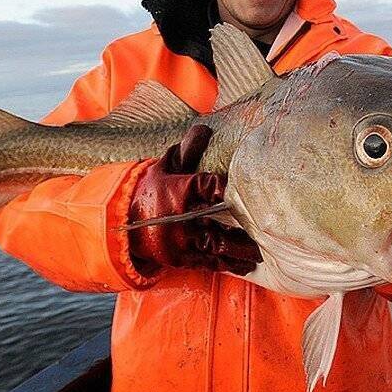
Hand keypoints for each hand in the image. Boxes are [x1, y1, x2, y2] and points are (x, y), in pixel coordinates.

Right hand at [128, 124, 261, 276]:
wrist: (125, 225)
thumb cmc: (152, 192)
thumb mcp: (166, 167)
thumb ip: (187, 151)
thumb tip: (203, 128)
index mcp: (179, 190)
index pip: (207, 185)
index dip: (224, 187)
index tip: (239, 190)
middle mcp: (181, 216)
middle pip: (219, 220)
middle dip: (243, 224)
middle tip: (265, 225)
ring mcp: (182, 240)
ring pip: (218, 244)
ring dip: (241, 249)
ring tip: (260, 250)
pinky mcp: (182, 258)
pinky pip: (210, 263)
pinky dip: (229, 264)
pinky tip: (246, 264)